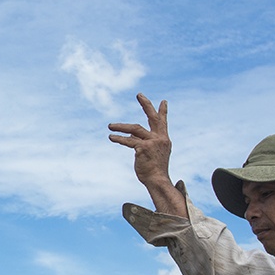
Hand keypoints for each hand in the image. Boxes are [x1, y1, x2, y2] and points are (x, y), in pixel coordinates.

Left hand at [108, 94, 186, 215]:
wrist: (157, 180)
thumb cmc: (154, 169)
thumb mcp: (152, 153)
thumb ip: (144, 142)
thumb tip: (131, 135)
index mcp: (164, 139)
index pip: (163, 122)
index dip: (162, 111)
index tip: (163, 101)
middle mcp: (159, 138)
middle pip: (153, 117)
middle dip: (146, 104)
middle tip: (139, 94)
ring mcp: (152, 142)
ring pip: (135, 129)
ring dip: (121, 127)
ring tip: (110, 125)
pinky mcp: (143, 148)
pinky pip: (128, 141)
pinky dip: (119, 139)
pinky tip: (111, 137)